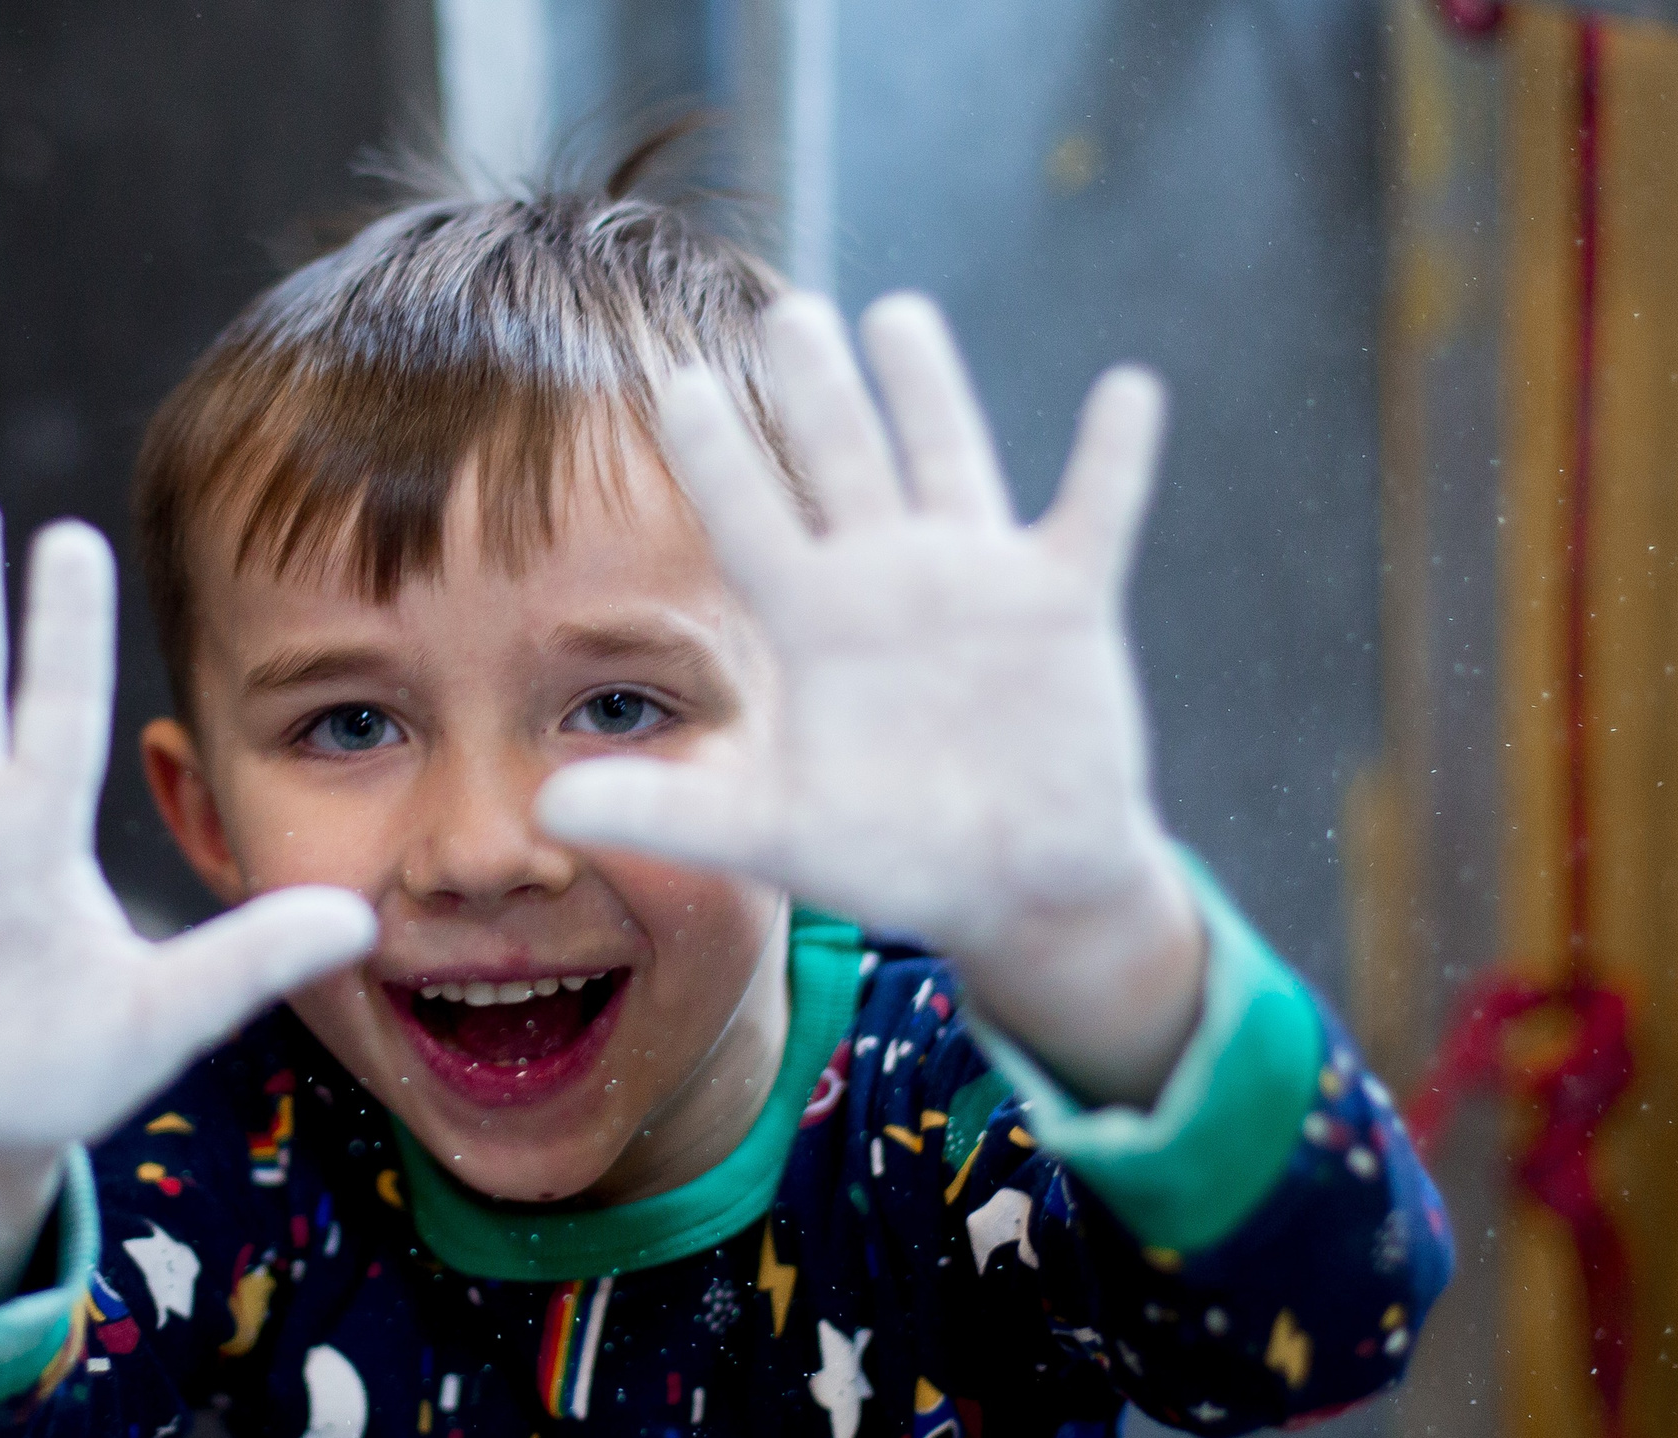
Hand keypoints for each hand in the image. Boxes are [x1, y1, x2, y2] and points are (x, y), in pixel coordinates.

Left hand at [536, 293, 1202, 1105]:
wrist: (1017, 889)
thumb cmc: (898, 859)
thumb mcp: (778, 836)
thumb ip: (671, 811)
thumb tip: (549, 809)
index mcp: (815, 624)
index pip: (751, 518)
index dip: (717, 454)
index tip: (676, 382)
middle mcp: (888, 583)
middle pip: (841, 461)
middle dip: (813, 388)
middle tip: (784, 309)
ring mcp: (979, 582)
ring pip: (948, 457)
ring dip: (927, 391)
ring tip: (898, 313)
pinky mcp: (1065, 604)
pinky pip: (1096, 511)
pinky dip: (1115, 455)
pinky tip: (1129, 386)